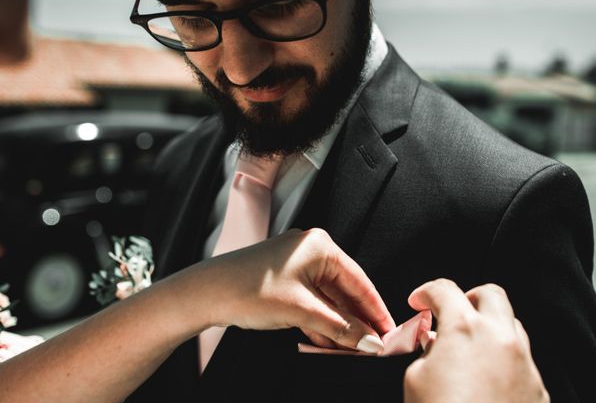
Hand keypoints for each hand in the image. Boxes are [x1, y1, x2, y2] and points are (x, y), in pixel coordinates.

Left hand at [204, 228, 394, 352]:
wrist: (205, 293)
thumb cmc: (248, 290)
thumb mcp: (302, 311)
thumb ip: (340, 327)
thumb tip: (368, 340)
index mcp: (319, 246)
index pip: (359, 280)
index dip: (376, 309)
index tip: (389, 332)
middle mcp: (309, 250)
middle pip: (344, 289)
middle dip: (356, 320)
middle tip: (372, 345)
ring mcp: (295, 263)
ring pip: (327, 298)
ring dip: (338, 324)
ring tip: (352, 349)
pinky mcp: (284, 278)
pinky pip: (311, 300)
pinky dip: (320, 320)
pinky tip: (328, 342)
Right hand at [404, 279, 549, 402]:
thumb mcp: (416, 378)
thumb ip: (426, 351)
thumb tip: (434, 344)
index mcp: (465, 328)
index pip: (444, 290)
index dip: (426, 292)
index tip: (419, 302)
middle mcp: (500, 338)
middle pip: (490, 295)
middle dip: (467, 298)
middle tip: (449, 314)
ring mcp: (524, 363)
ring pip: (511, 325)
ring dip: (489, 327)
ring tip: (467, 348)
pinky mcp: (537, 389)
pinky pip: (521, 360)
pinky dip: (502, 359)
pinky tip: (484, 379)